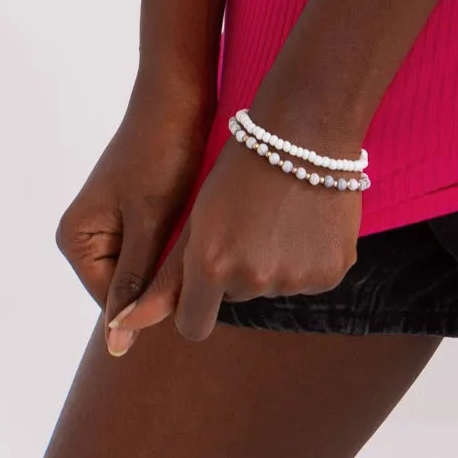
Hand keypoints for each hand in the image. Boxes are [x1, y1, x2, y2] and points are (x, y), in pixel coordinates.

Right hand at [55, 72, 213, 337]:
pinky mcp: (133, 213)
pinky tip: (194, 220)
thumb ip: (131, 284)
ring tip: (193, 226)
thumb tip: (115, 347)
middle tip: (192, 241)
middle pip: (128, 289)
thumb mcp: (148, 223)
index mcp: (75, 240)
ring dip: (170, 258)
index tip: (186, 267)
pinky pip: (153, 247)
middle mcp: (84, 235)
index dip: (154, 297)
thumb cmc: (161, 153)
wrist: (179, 94)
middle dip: (161, 276)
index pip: (115, 305)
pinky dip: (174, 241)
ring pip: (145, 269)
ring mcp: (109, 224)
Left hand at [104, 126, 359, 347]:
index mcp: (214, 266)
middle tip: (245, 221)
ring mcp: (297, 278)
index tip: (202, 276)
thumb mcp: (197, 215)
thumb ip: (166, 277)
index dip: (194, 303)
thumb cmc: (239, 165)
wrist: (305, 130)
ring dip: (272, 262)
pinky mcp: (332, 271)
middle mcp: (255, 280)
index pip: (192, 325)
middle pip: (236, 297)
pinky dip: (307, 258)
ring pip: (274, 286)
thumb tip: (125, 328)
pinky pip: (311, 278)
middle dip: (236, 269)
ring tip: (277, 214)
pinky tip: (305, 220)